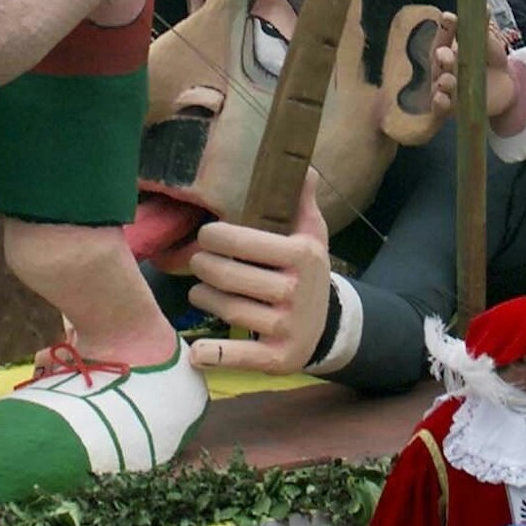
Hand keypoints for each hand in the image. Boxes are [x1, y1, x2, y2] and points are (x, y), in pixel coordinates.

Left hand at [186, 171, 331, 374]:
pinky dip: (214, 356)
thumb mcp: (313, 234)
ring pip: (227, 309)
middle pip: (229, 276)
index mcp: (302, 255)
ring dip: (204, 297)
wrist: (328, 326)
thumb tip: (305, 167)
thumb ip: (302, 200)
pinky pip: (239, 356)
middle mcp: (295, 292)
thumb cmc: (308, 272)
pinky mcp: (277, 358)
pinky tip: (196, 352)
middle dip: (204, 266)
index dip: (216, 236)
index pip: (245, 241)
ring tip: (199, 289)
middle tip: (198, 261)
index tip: (206, 235)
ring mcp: (286, 327)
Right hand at [430, 11, 515, 120]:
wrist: (505, 90)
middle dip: (441, 57)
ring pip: (437, 85)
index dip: (445, 28)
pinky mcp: (451, 108)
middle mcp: (443, 67)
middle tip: (445, 54)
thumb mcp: (491, 47)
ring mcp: (446, 88)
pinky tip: (441, 98)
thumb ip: (484, 32)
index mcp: (450, 48)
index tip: (449, 17)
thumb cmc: (491, 63)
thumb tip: (484, 8)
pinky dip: (439, 103)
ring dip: (441, 82)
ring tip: (447, 80)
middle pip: (438, 62)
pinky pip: (440, 107)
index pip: (444, 36)